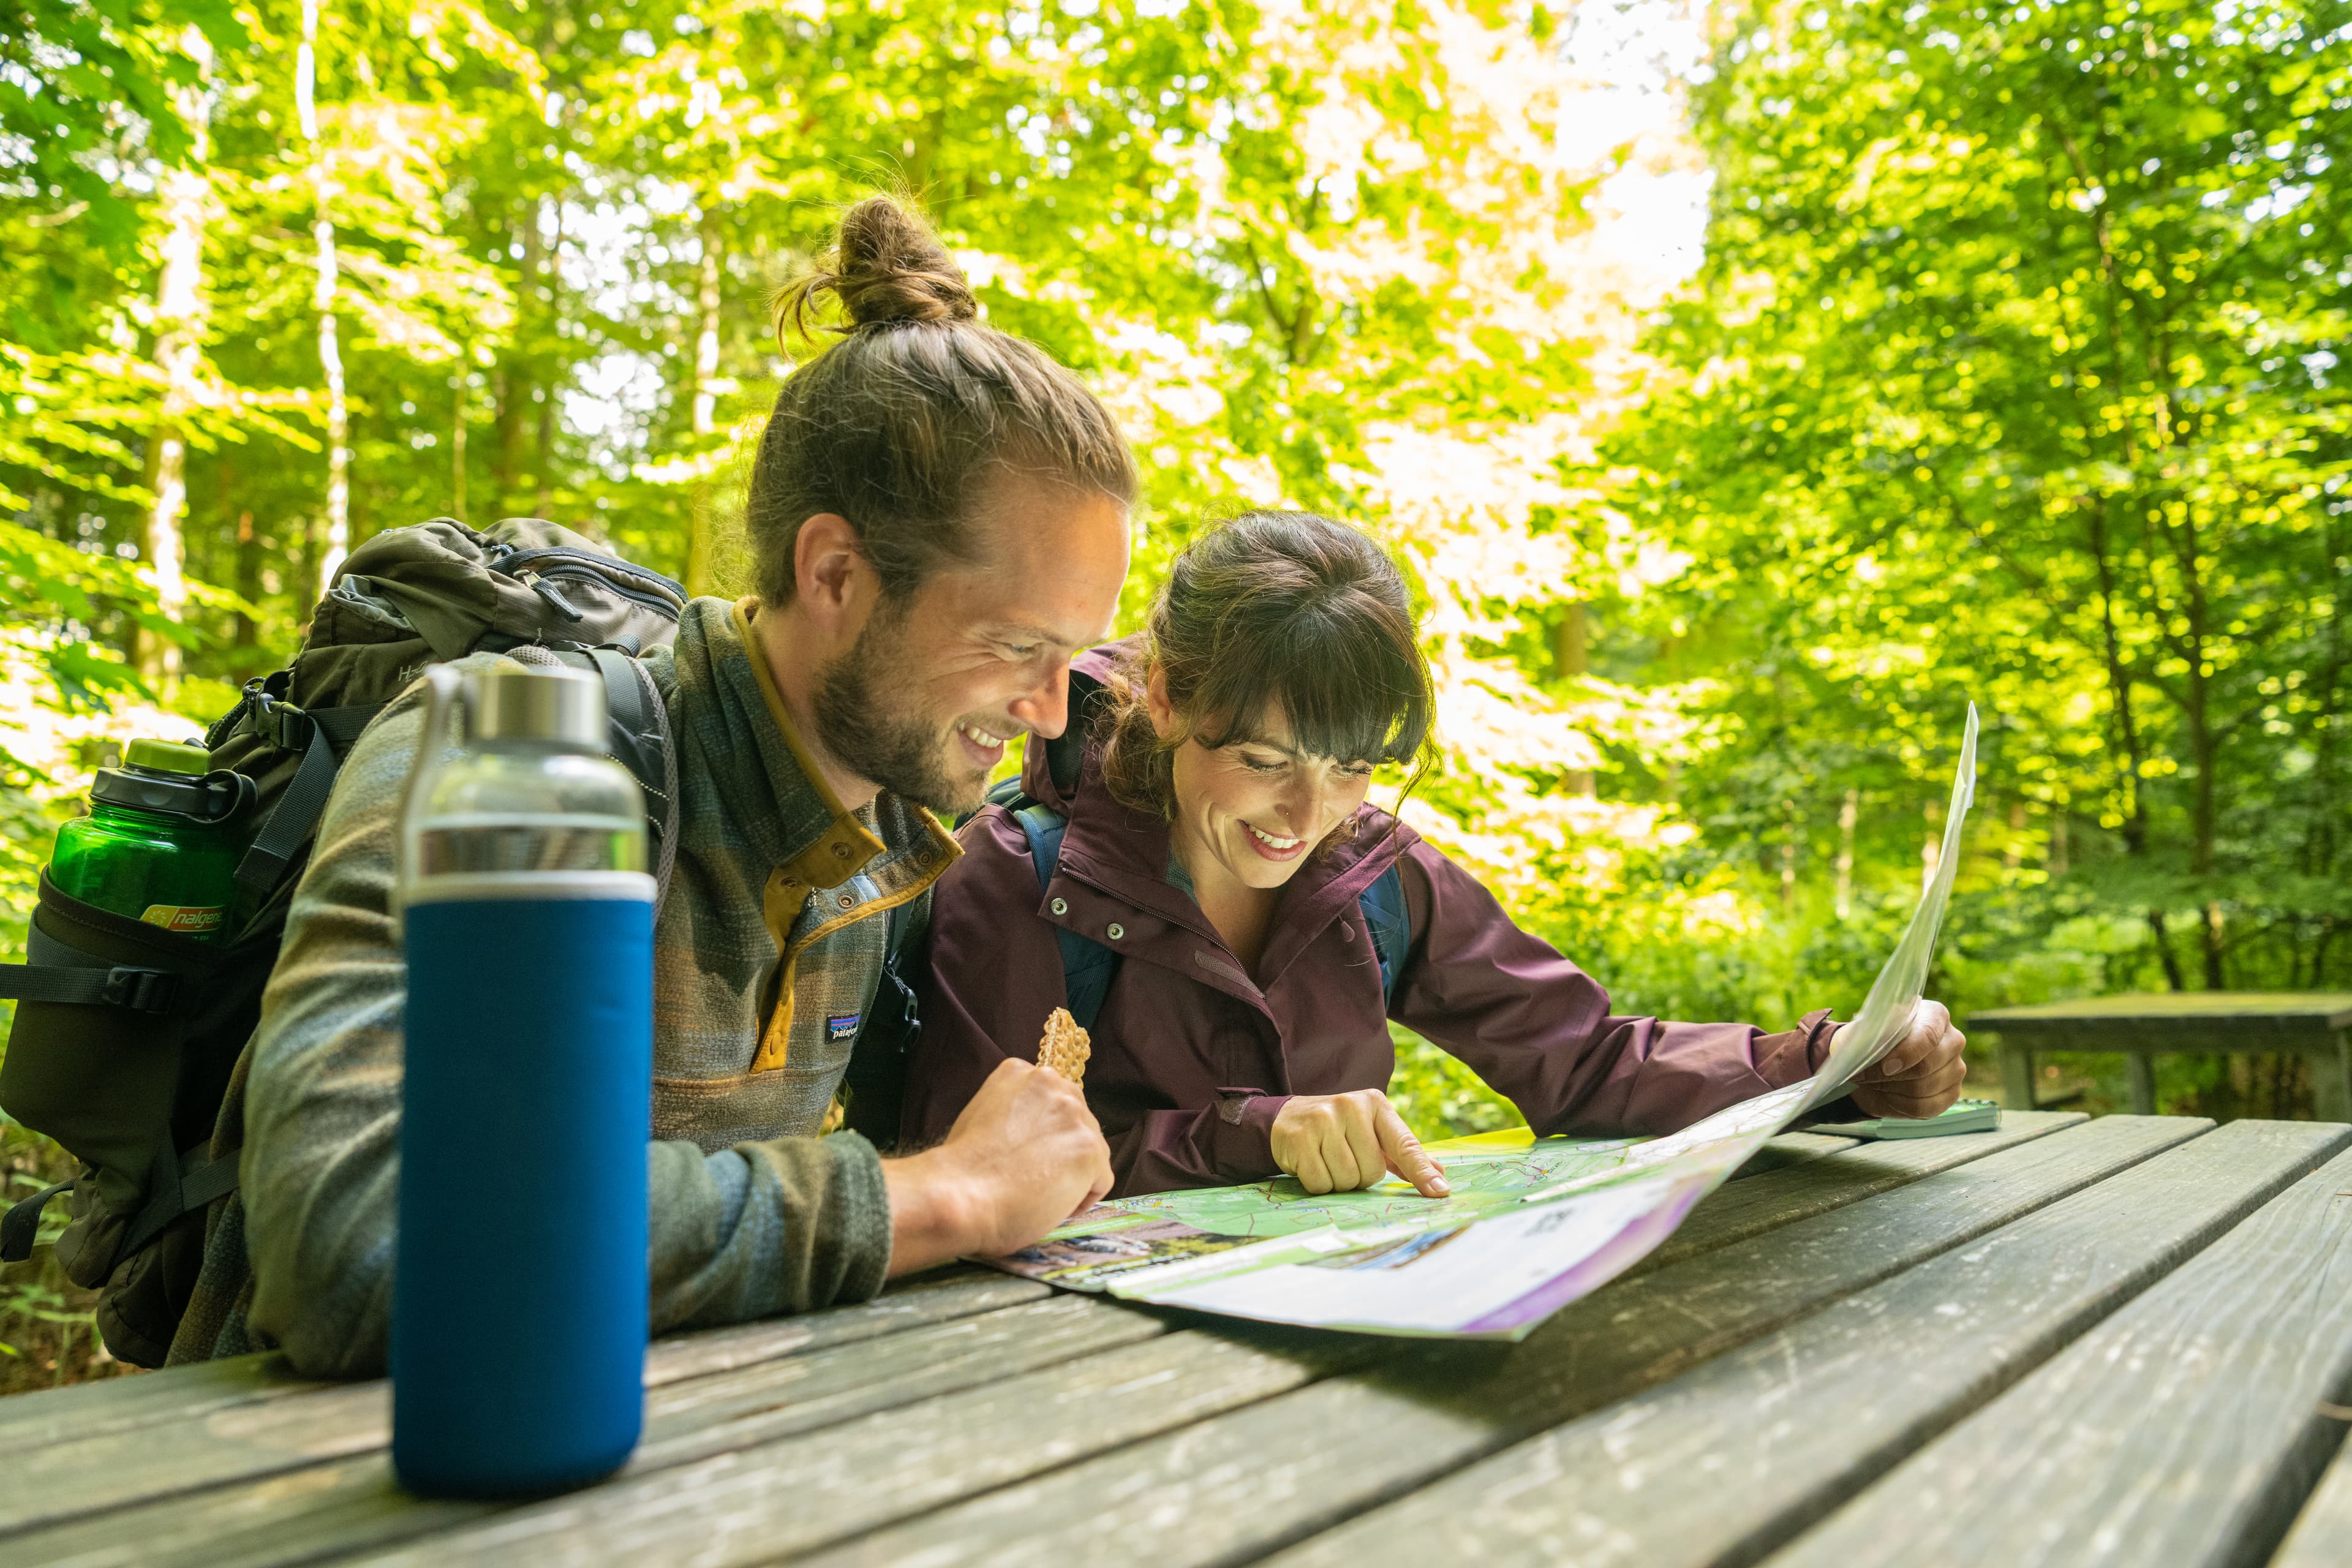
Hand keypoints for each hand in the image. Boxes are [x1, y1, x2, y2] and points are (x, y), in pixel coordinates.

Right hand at [882, 1058, 1113, 1273]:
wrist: (959, 1194)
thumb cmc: (960, 1169)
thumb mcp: (979, 1114)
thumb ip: (1011, 1111)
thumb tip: (1030, 1134)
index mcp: (1020, 1072)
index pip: (1051, 1101)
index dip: (1043, 1134)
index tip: (1028, 1155)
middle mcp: (1052, 1083)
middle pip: (1076, 1121)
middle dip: (1062, 1150)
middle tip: (1036, 1179)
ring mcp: (1074, 1115)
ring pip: (1092, 1151)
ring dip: (1073, 1175)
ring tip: (1039, 1194)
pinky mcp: (1089, 1149)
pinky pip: (1101, 1181)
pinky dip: (1081, 1199)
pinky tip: (1051, 1206)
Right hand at [1271, 1089, 1449, 1197]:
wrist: (1287, 1117)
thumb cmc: (1340, 1130)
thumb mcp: (1373, 1133)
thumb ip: (1404, 1154)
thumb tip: (1441, 1176)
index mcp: (1375, 1104)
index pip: (1404, 1144)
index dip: (1421, 1172)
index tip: (1441, 1193)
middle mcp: (1350, 1106)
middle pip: (1372, 1172)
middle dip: (1359, 1177)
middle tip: (1343, 1158)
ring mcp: (1322, 1120)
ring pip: (1346, 1180)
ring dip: (1338, 1182)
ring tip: (1326, 1159)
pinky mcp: (1299, 1138)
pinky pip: (1320, 1183)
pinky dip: (1317, 1183)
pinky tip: (1310, 1163)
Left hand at [1841, 1000, 1967, 1118]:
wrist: (1874, 1068)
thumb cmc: (1873, 1042)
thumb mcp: (1869, 1032)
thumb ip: (1876, 1035)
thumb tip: (1881, 1053)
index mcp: (1935, 1015)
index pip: (1928, 1034)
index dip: (1907, 1053)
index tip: (1885, 1067)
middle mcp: (1953, 1040)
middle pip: (1927, 1066)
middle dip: (1891, 1075)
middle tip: (1867, 1075)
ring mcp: (1956, 1068)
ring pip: (1925, 1088)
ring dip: (1892, 1089)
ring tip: (1878, 1081)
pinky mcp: (1952, 1094)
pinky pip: (1926, 1107)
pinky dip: (1901, 1105)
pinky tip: (1890, 1095)